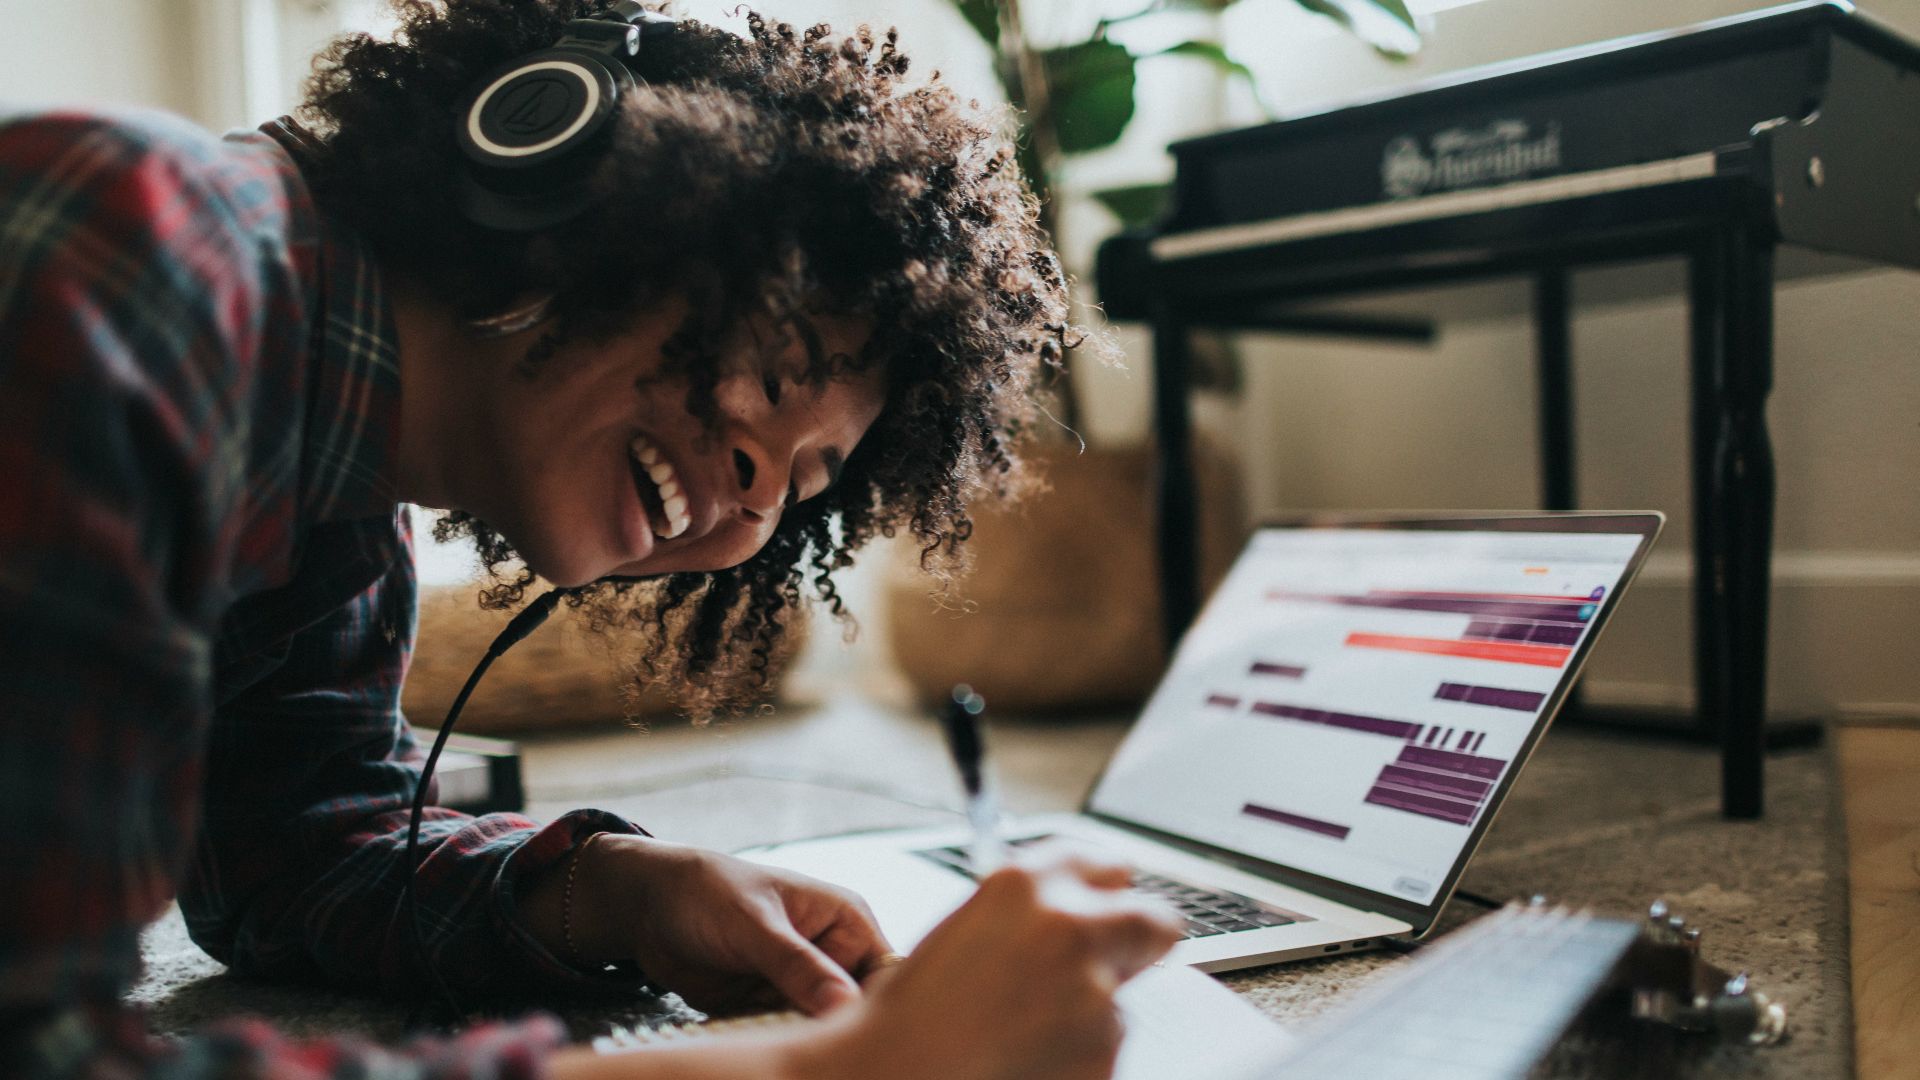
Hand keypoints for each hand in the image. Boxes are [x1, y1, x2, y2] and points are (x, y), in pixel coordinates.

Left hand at [544, 834, 894, 1015]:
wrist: (647, 906)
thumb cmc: (708, 892)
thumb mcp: (755, 926)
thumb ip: (799, 966)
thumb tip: (845, 1007)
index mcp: (845, 923)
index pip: (883, 974)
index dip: (875, 1007)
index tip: (852, 1036)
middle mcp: (830, 956)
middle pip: (852, 1010)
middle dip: (831, 1030)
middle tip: (805, 1042)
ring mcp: (798, 986)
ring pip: (817, 1030)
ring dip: (797, 1040)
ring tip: (766, 1026)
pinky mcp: (767, 1009)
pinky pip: (782, 1038)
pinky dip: (768, 1044)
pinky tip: (751, 1036)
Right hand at [797, 843, 1183, 1079]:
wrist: (901, 1070)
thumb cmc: (916, 1010)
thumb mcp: (972, 925)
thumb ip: (1034, 907)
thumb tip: (1082, 908)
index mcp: (1027, 884)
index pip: (1107, 865)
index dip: (1106, 893)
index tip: (1105, 905)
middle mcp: (1069, 927)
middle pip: (1154, 920)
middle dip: (1140, 941)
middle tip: (1114, 961)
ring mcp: (1094, 991)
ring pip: (1123, 997)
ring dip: (1091, 1009)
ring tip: (1022, 1029)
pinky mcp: (1105, 1049)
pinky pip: (1107, 1045)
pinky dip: (1078, 1052)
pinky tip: (1027, 1054)